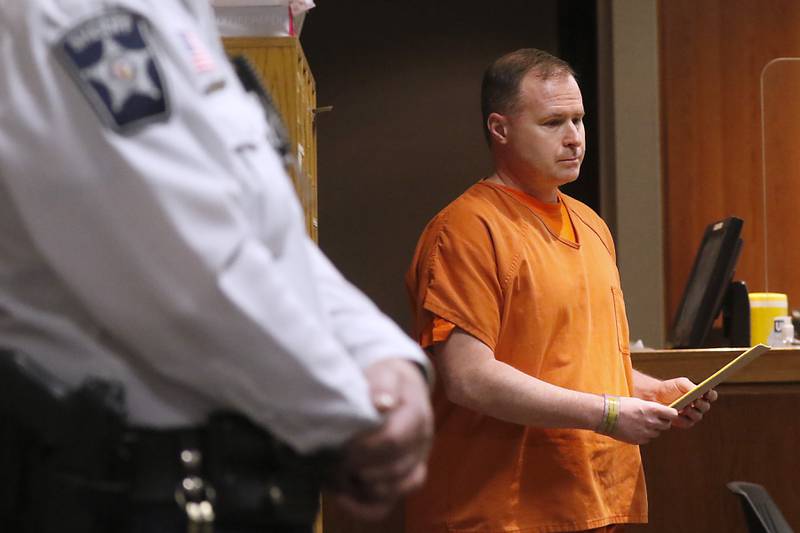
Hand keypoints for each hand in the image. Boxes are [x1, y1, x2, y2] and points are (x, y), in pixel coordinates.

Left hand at [331, 358, 432, 520]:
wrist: (401, 386)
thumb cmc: (388, 379)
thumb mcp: (385, 371)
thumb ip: (383, 383)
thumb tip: (382, 402)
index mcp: (417, 416)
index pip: (394, 439)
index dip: (364, 447)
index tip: (341, 444)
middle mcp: (422, 444)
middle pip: (393, 469)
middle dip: (359, 467)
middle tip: (332, 460)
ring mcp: (415, 464)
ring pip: (394, 490)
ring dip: (362, 487)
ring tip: (336, 475)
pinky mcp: (404, 478)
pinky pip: (390, 503)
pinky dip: (364, 507)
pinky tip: (343, 498)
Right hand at [610, 396, 677, 443]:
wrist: (604, 414)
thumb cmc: (618, 404)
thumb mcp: (637, 402)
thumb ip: (650, 408)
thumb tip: (659, 413)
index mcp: (652, 409)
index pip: (673, 414)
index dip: (671, 414)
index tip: (669, 414)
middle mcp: (651, 422)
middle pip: (666, 425)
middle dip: (661, 422)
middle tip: (652, 418)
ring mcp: (645, 432)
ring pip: (657, 433)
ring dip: (652, 429)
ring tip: (639, 423)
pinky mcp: (639, 440)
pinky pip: (647, 439)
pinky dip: (643, 435)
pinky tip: (634, 429)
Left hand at [654, 377, 717, 428]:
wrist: (655, 395)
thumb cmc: (669, 388)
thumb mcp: (680, 383)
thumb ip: (690, 386)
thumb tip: (699, 392)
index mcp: (701, 395)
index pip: (711, 396)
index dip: (711, 395)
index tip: (707, 392)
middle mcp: (699, 406)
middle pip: (706, 407)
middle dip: (701, 404)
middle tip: (695, 400)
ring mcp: (692, 415)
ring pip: (698, 416)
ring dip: (692, 412)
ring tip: (685, 407)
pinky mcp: (684, 423)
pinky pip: (687, 423)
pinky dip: (683, 418)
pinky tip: (678, 414)